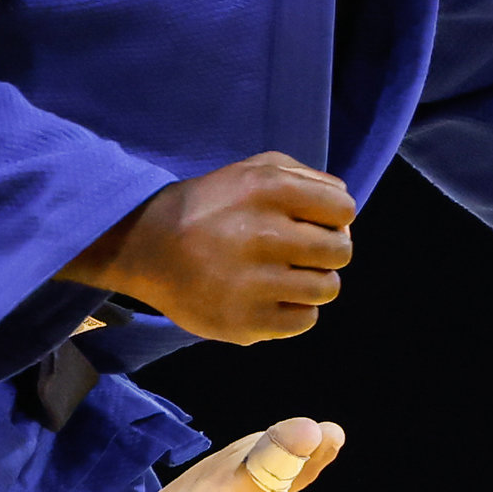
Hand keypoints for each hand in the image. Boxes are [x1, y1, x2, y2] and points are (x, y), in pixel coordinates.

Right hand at [70, 154, 356, 342]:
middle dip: (327, 252)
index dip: (334, 218)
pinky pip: (305, 320)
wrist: (147, 247)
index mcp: (268, 189)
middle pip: (341, 251)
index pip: (344, 210)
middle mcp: (262, 233)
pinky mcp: (245, 321)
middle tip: (300, 254)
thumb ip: (306, 178)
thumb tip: (344, 211)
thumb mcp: (252, 170)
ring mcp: (253, 281)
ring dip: (312, 283)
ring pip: (328, 289)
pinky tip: (271, 298)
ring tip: (285, 277)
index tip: (312, 225)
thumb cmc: (211, 207)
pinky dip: (295, 311)